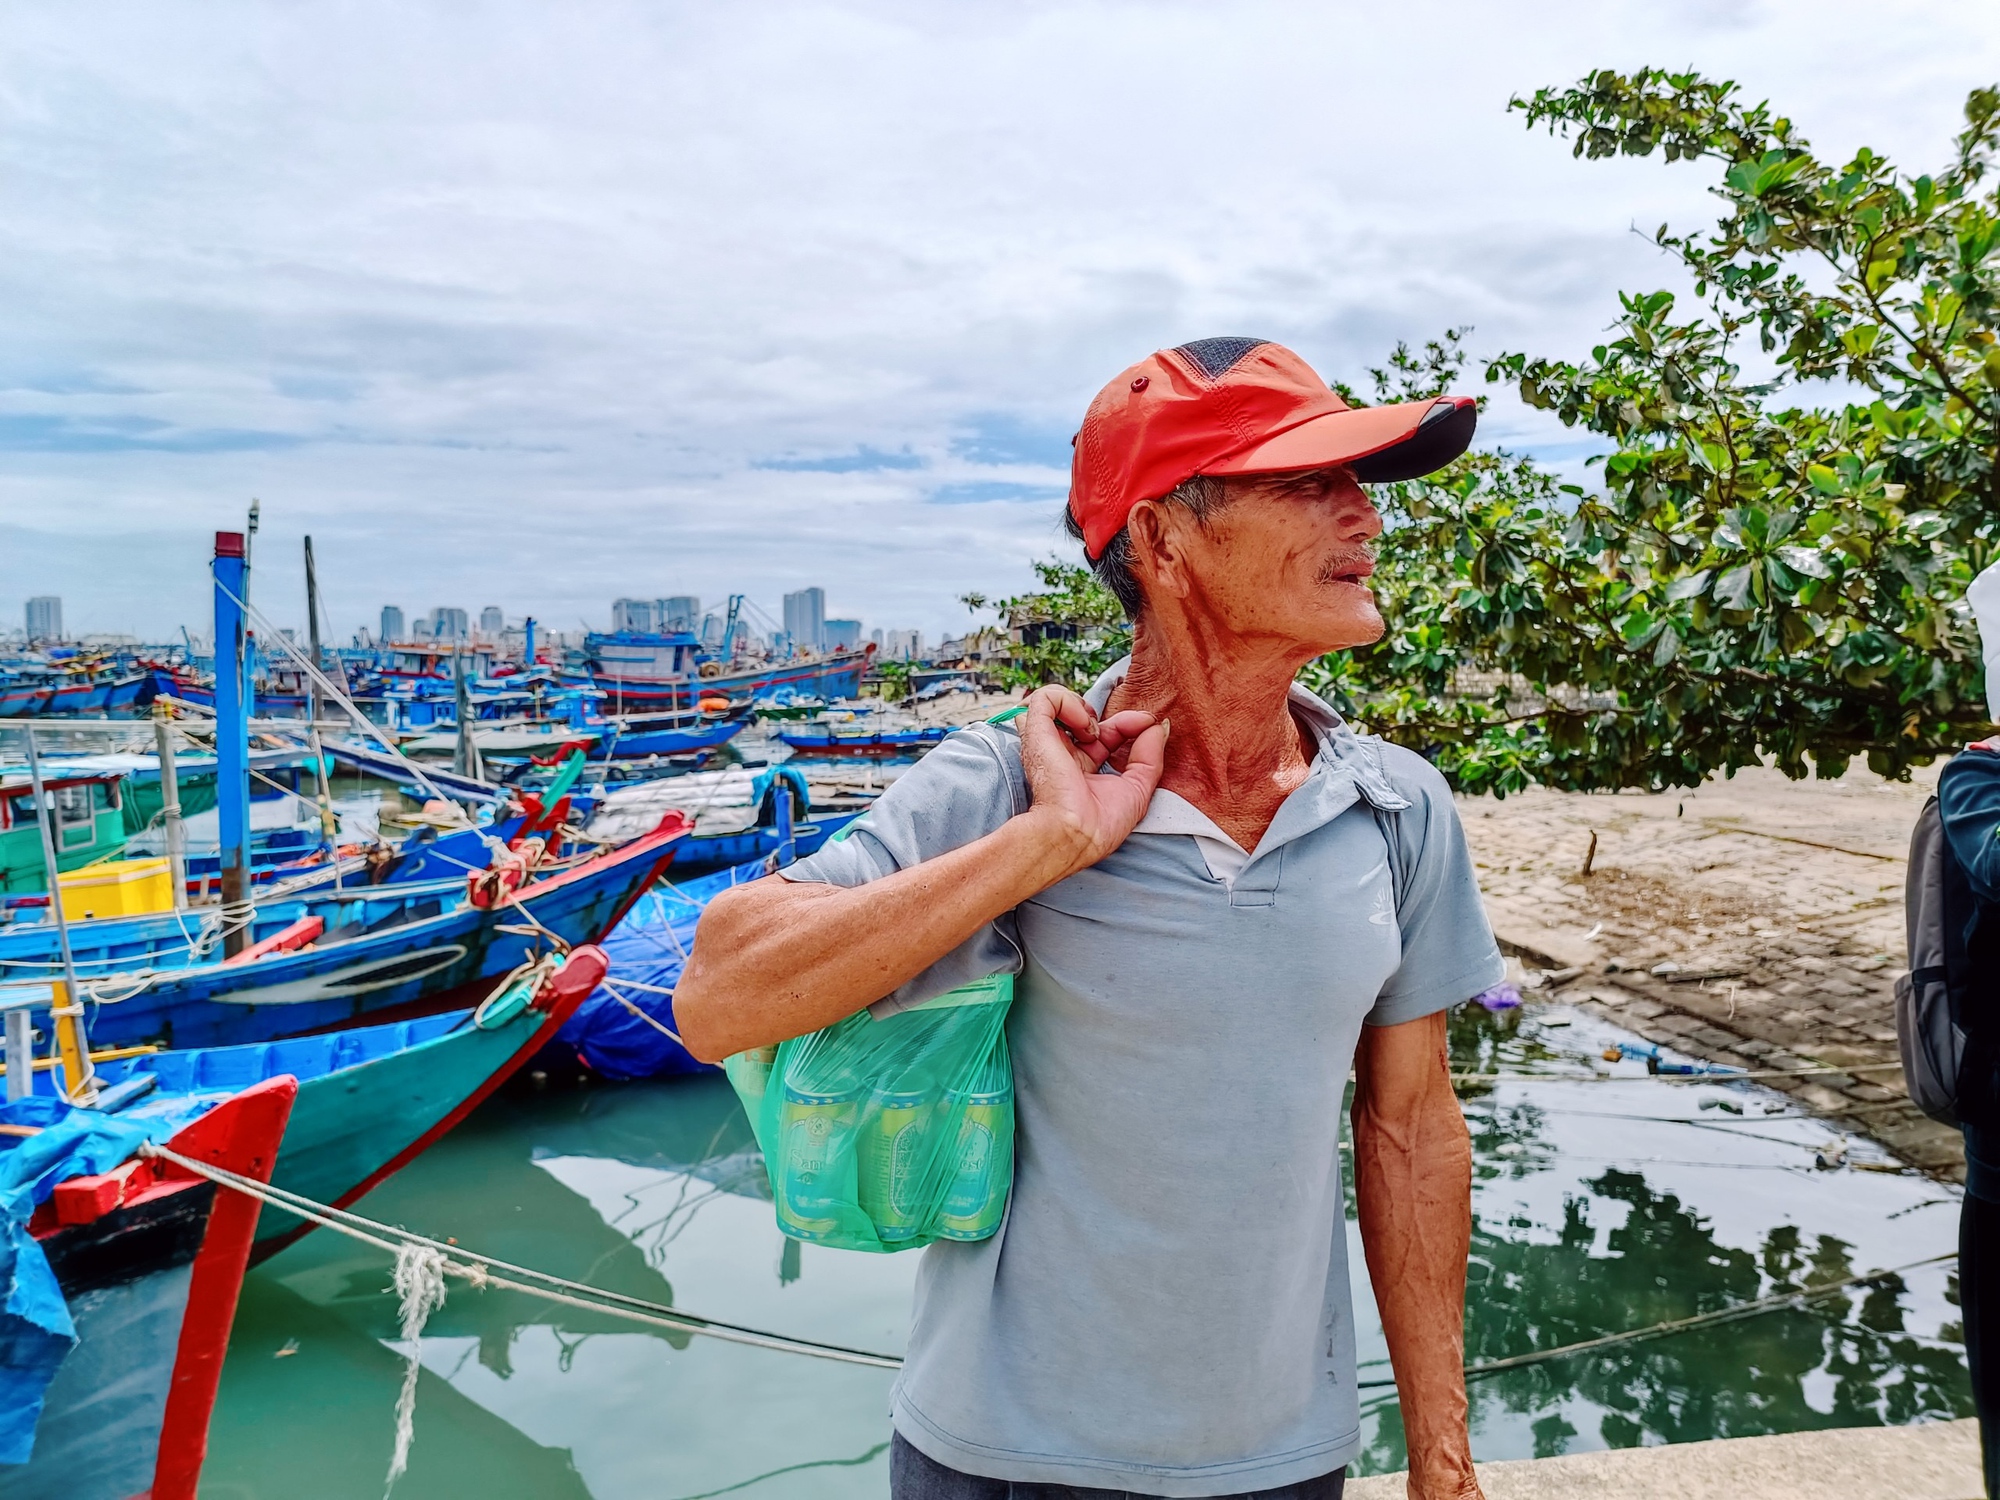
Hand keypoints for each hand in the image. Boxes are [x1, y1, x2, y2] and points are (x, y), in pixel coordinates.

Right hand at [1015, 685, 1166, 879]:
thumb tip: (1158, 726)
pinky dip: (1067, 700)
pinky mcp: (1036, 734)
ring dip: (1081, 705)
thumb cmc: (1102, 824)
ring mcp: (1048, 744)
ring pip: (1055, 702)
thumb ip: (1150, 755)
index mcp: (1082, 770)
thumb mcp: (1139, 788)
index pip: (1105, 735)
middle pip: (1086, 719)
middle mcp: (1063, 755)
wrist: (1075, 835)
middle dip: (1112, 717)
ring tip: (1093, 728)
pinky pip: (1044, 698)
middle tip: (1131, 725)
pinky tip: (1082, 723)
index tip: (1148, 723)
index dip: (1129, 725)